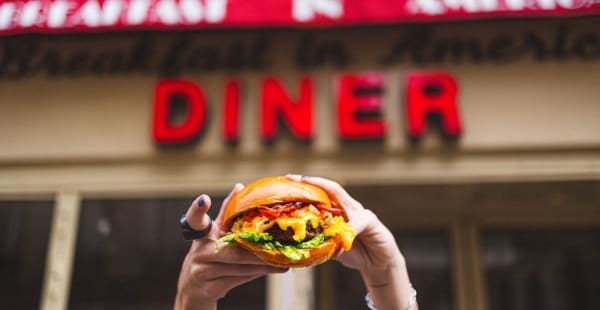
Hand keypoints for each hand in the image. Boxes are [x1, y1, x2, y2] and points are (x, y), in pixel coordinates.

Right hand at [175, 184, 287, 309]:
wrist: (194, 287)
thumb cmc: (209, 254)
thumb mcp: (215, 233)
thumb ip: (227, 213)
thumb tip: (240, 186)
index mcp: (200, 235)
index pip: (195, 220)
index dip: (198, 209)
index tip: (204, 199)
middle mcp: (198, 252)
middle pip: (233, 251)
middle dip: (258, 251)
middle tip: (278, 247)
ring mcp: (201, 272)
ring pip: (239, 268)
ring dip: (263, 264)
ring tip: (283, 260)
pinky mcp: (209, 288)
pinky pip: (239, 280)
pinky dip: (257, 275)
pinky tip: (271, 270)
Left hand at [285, 174, 400, 271]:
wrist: (379, 263)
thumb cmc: (355, 252)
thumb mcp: (333, 248)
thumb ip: (321, 243)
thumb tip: (300, 244)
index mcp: (338, 211)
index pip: (321, 193)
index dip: (305, 187)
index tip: (288, 180)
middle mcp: (349, 207)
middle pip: (330, 189)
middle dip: (313, 182)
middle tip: (296, 179)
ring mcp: (360, 212)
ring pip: (343, 198)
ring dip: (328, 194)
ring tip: (313, 196)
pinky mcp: (371, 222)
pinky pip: (360, 221)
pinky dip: (350, 227)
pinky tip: (342, 234)